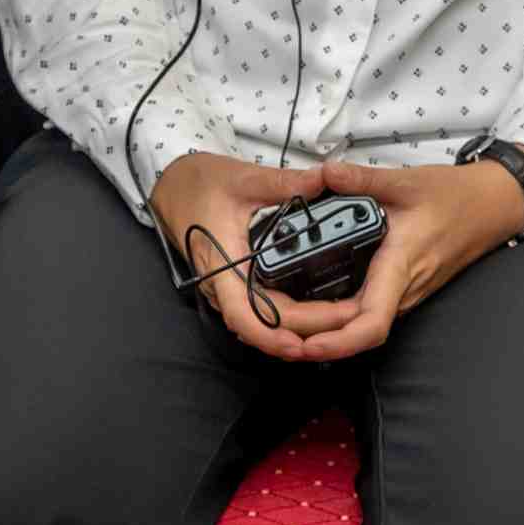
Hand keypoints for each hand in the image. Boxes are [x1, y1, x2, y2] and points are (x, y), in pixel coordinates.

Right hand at [148, 151, 355, 358]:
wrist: (174, 189)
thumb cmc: (200, 185)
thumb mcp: (243, 179)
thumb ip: (284, 182)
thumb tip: (323, 179)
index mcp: (222, 263)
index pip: (242, 314)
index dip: (269, 336)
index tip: (299, 345)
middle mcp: (223, 285)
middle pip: (263, 322)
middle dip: (306, 328)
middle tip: (349, 318)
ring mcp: (227, 288)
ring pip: (263, 321)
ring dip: (299, 327)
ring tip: (340, 320)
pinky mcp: (234, 285)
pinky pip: (260, 310)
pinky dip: (288, 317)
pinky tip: (316, 312)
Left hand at [288, 153, 523, 363]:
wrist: (494, 206)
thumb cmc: (456, 196)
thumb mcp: (407, 180)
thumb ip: (362, 180)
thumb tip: (323, 173)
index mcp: (402, 266)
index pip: (371, 323)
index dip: (337, 342)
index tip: (305, 344)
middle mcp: (404, 290)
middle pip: (357, 332)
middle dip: (316, 338)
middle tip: (274, 331)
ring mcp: (407, 293)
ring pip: (362, 324)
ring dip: (326, 331)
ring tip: (284, 323)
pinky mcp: (406, 288)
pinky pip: (370, 311)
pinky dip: (341, 316)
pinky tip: (315, 303)